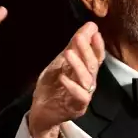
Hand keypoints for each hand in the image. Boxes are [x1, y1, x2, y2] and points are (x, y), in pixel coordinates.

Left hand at [27, 22, 105, 137]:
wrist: (41, 111)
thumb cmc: (52, 87)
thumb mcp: (59, 62)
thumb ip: (73, 46)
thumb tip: (89, 26)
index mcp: (85, 71)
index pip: (96, 56)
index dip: (97, 44)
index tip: (94, 31)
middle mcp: (88, 83)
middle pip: (93, 66)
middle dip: (86, 50)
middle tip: (78, 37)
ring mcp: (84, 95)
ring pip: (87, 79)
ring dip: (78, 65)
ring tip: (68, 53)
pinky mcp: (76, 107)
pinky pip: (79, 97)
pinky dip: (72, 86)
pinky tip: (63, 77)